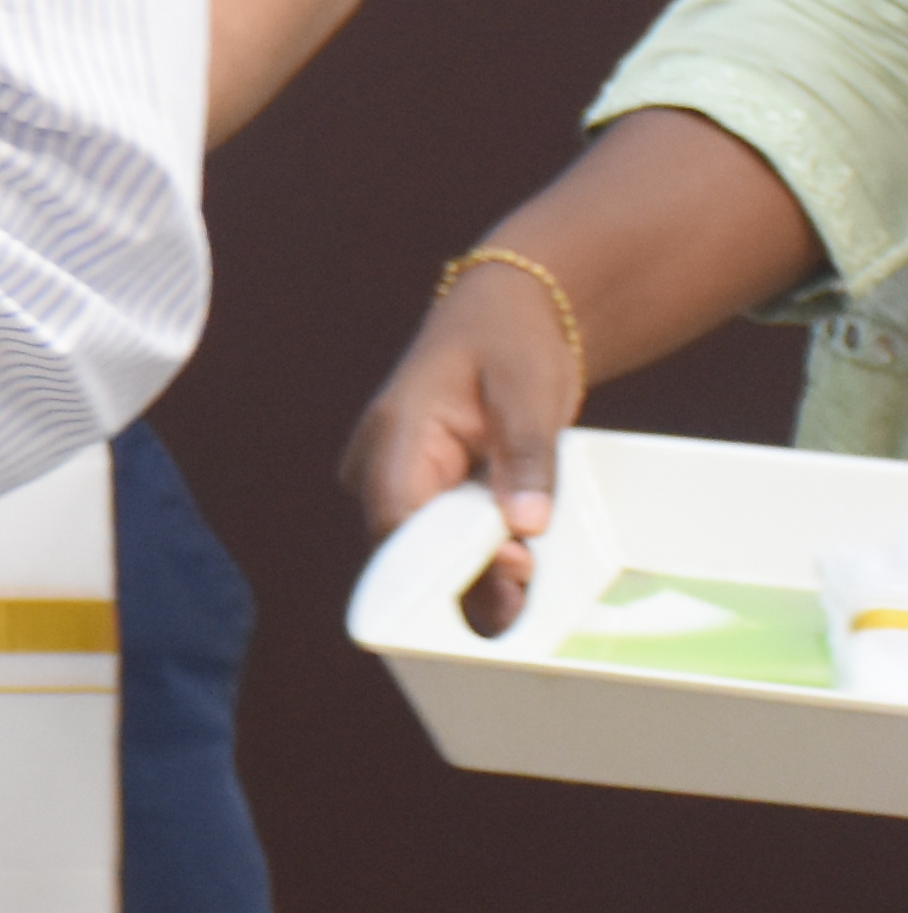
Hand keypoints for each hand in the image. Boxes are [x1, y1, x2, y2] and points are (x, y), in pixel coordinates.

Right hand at [343, 260, 585, 630]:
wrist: (508, 314)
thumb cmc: (512, 341)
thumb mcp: (530, 392)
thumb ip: (527, 457)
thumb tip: (526, 525)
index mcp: (396, 432)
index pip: (395, 518)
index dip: (441, 562)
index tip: (504, 574)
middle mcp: (382, 462)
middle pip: (405, 546)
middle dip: (462, 580)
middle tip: (524, 597)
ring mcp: (399, 479)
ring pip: (423, 550)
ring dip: (471, 577)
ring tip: (524, 592)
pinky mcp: (424, 491)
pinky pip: (443, 539)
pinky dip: (478, 558)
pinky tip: (514, 572)